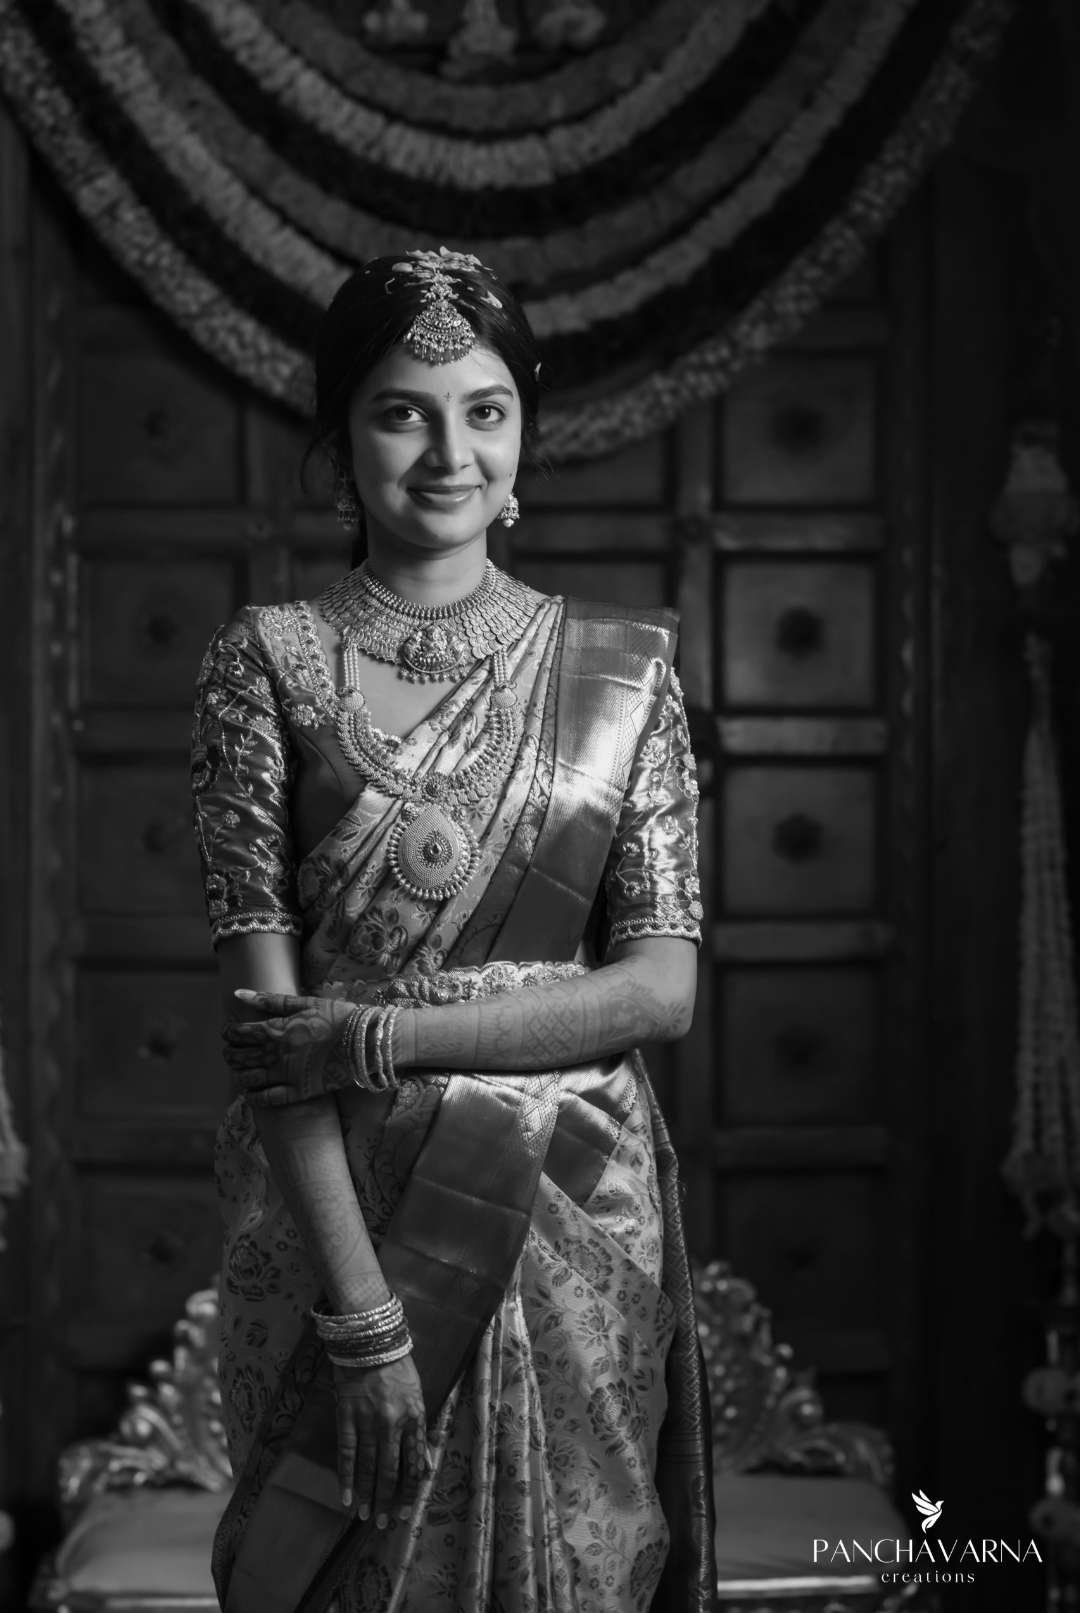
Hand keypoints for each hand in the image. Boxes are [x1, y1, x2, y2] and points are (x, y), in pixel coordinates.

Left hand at [221, 991, 357, 1105]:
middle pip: (239, 1056)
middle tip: (230, 1051)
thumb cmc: (337, 1017)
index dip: (229, 1033)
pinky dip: (254, 1097)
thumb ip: (269, 1000)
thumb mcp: (304, 1002)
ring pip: (248, 1079)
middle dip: (230, 1053)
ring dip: (238, 1074)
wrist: (366, 1041)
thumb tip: (238, 993)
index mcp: (276, 1030)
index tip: (228, 1033)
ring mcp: (286, 1075)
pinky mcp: (299, 1092)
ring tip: (238, 1070)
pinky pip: (267, 1099)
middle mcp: (276, 1054)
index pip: (239, 1033)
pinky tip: (250, 1093)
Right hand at [333, 1354, 428, 1523]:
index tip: (407, 1512)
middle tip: (384, 1523)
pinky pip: (346, 1453)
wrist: (371, 1343)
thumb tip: (426, 1466)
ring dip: (366, 1494)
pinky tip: (344, 1497)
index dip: (410, 1492)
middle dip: (387, 1501)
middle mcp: (393, 1423)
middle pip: (390, 1471)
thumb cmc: (399, 1370)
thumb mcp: (418, 1398)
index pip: (414, 1464)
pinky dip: (345, 1477)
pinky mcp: (347, 1416)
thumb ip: (420, 1433)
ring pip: (368, 1466)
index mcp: (414, 1418)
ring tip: (365, 1516)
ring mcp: (368, 1421)